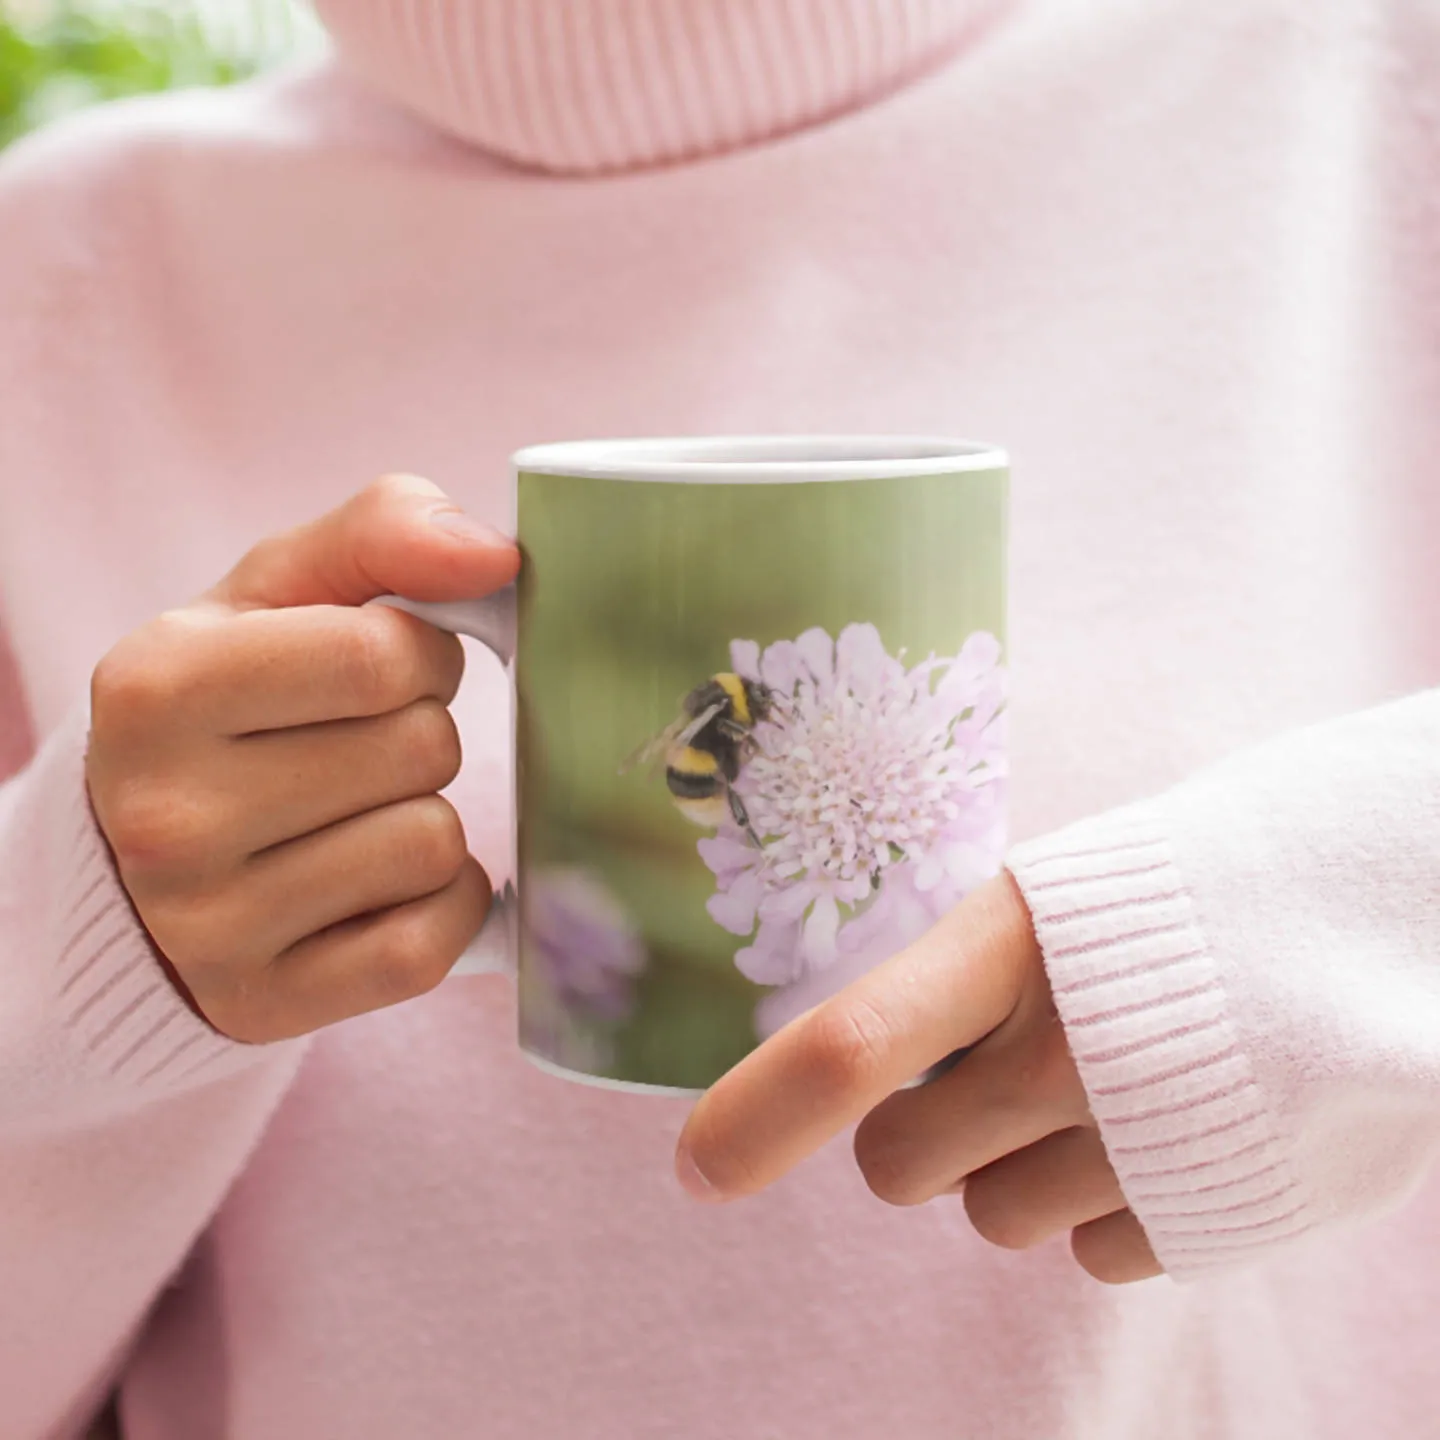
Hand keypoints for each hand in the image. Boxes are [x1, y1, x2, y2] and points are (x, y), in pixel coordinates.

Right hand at [85, 474, 518, 1042]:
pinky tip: (381, 884)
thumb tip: (496, 556)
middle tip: (358, 744)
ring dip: (428, 817)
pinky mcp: (263, 1003)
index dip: (421, 652)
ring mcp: (208, 927)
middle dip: (421, 732)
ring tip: (356, 813)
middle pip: (420, 749)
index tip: (386, 664)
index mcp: (156, 687)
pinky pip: (428, 947)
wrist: (147, 850)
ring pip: (434, 845)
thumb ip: (385, 533)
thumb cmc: (239, 699)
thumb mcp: (280, 591)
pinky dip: (440, 906)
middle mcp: (164, 816)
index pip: (383, 655)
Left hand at [675, 872, 1161, 1283]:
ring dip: (1019, 1167)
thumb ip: (952, 987)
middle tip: (982, 1077)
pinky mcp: (1204, 1216)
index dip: (761, 1114)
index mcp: (1010, 948)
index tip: (698, 1170)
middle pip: (899, 1168)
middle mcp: (1063, 1055)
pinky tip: (1162, 1127)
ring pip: (992, 1219)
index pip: (853, 1044)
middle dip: (916, 1137)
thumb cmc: (1173, 898)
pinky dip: (1105, 1203)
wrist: (1363, 909)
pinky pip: (1087, 1252)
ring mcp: (1136, 1146)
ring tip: (1105, 1084)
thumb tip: (859, 1074)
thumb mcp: (1049, 904)